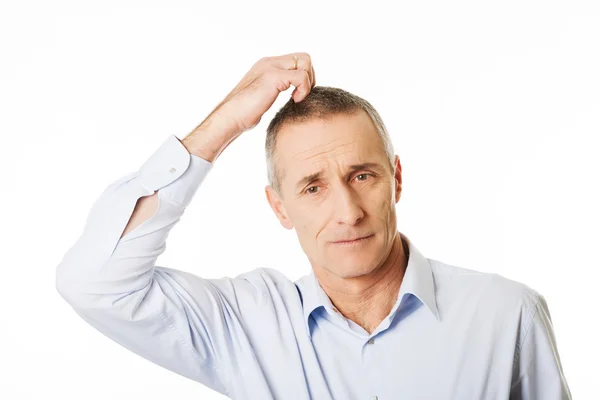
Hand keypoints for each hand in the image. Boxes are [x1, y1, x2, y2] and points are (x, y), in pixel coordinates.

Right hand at [183, 52, 315, 160]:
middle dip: (310, 77)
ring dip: (308, 82)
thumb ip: (275, 89)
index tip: (298, 94)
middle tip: (301, 96)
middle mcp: (269, 62)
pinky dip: (304, 89)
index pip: (296, 60)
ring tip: (297, 98)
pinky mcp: (273, 77)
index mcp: (267, 65)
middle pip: (303, 57)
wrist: (229, 117)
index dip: (304, 76)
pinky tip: (294, 101)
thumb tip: (291, 95)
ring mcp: (270, 67)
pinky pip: (301, 76)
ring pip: (305, 61)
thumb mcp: (263, 96)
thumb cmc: (244, 114)